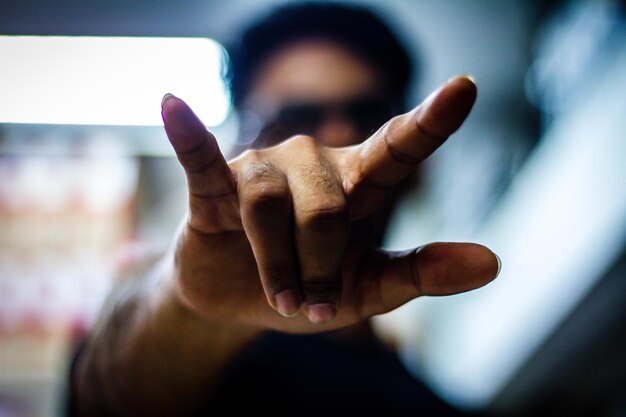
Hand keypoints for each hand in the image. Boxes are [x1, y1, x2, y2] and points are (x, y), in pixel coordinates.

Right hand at [161, 76, 499, 332]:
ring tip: (281, 294)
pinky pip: (202, 159)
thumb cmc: (309, 286)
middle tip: (312, 302)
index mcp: (358, 186)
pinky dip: (189, 136)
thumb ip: (421, 272)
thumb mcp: (367, 288)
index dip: (431, 121)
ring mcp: (262, 169)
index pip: (398, 148)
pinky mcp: (215, 186)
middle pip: (327, 210)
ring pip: (273, 210)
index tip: (465, 87)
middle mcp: (313, 163)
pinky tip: (172, 103)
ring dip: (278, 267)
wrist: (241, 302)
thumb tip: (492, 262)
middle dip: (319, 269)